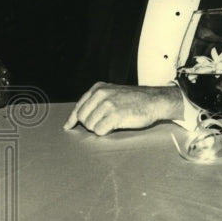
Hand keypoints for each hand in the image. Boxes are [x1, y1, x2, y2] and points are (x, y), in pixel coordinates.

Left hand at [63, 82, 182, 136]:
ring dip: (99, 128)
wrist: (154, 100)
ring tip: (111, 124)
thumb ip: (96, 101)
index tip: (68, 126)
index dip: (72, 118)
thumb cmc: (133, 100)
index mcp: (98, 88)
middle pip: (82, 117)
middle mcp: (101, 94)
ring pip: (90, 125)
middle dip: (89, 125)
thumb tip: (79, 116)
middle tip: (102, 124)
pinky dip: (105, 132)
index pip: (79, 106)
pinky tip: (114, 127)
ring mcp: (108, 104)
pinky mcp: (115, 115)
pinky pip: (100, 130)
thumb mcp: (112, 93)